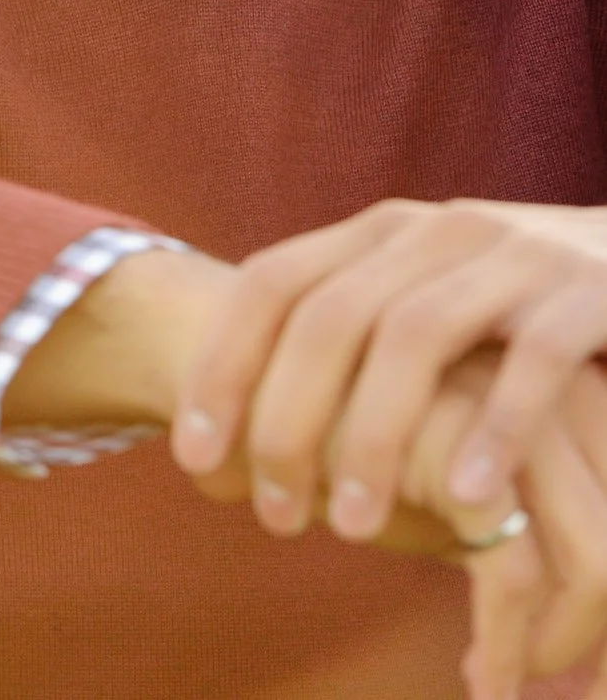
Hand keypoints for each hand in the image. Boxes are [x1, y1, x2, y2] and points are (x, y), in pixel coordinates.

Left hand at [170, 199, 606, 539]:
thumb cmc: (517, 306)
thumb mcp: (425, 293)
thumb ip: (351, 333)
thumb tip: (243, 431)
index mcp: (383, 230)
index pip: (272, 282)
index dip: (223, 364)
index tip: (192, 457)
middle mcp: (436, 231)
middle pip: (332, 317)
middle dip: (289, 419)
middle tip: (272, 515)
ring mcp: (514, 256)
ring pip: (418, 337)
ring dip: (376, 434)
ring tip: (350, 527)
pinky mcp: (589, 295)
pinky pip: (535, 361)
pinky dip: (496, 428)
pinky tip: (468, 499)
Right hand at [379, 359, 606, 699]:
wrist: (240, 372)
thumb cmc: (350, 433)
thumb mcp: (451, 478)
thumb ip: (521, 521)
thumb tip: (588, 645)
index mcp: (566, 387)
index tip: (595, 678)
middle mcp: (553, 392)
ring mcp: (508, 416)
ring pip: (598, 568)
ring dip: (566, 651)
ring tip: (513, 691)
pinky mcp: (454, 454)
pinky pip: (516, 579)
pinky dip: (505, 650)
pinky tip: (480, 684)